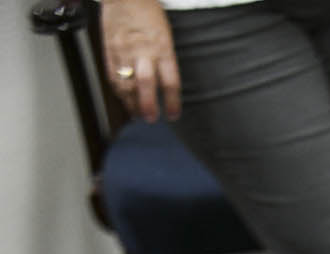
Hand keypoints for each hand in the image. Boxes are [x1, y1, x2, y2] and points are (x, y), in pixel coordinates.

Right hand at [100, 0, 180, 121]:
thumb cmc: (147, 13)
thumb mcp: (165, 35)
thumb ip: (165, 60)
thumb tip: (167, 87)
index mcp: (162, 48)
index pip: (170, 81)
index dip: (172, 102)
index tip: (172, 115)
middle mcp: (143, 51)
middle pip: (146, 84)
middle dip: (148, 105)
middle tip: (150, 118)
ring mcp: (124, 52)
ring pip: (127, 85)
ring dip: (132, 104)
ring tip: (137, 114)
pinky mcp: (109, 51)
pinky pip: (112, 77)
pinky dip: (119, 92)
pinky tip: (124, 99)